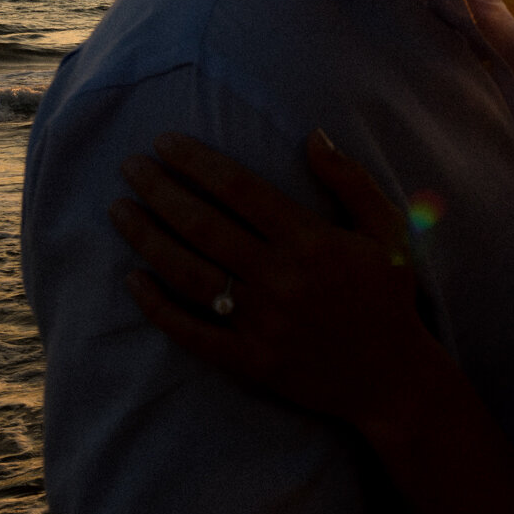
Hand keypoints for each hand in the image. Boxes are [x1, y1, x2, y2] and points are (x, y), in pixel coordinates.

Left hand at [110, 129, 433, 426]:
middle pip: (204, 225)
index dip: (197, 162)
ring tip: (119, 210)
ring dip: (148, 238)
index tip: (165, 143)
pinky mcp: (249, 361)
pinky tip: (132, 280)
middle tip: (130, 166)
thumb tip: (312, 136)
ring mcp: (261, 322)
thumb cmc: (389, 295)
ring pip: (189, 273)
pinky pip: (192, 332)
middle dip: (160, 190)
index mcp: (310, 240)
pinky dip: (158, 307)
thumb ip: (351, 180)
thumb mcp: (389, 230)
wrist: (394, 378)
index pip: (239, 190)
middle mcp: (279, 278)